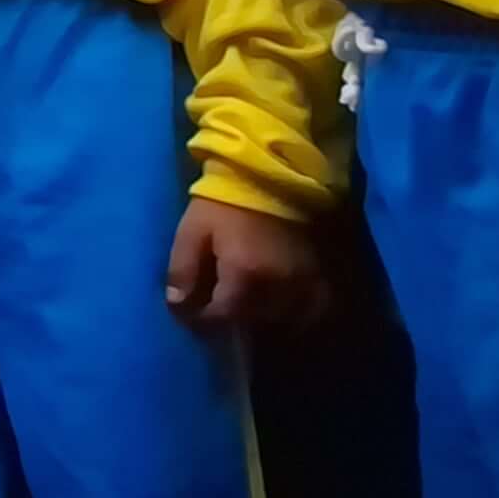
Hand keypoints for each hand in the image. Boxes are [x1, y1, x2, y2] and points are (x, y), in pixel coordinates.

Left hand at [162, 198, 325, 334]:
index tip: (191, 316)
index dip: (203, 322)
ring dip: (263, 324)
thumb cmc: (225, 201)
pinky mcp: (321, 276)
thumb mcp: (192, 230)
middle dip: (231, 324)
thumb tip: (177, 305)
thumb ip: (182, 270)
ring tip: (246, 315)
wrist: (270, 173)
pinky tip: (282, 314)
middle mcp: (279, 286)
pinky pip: (314, 311)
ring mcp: (305, 283)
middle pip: (253, 324)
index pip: (223, 317)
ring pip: (285, 323)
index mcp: (245, 274)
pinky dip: (298, 318)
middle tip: (216, 315)